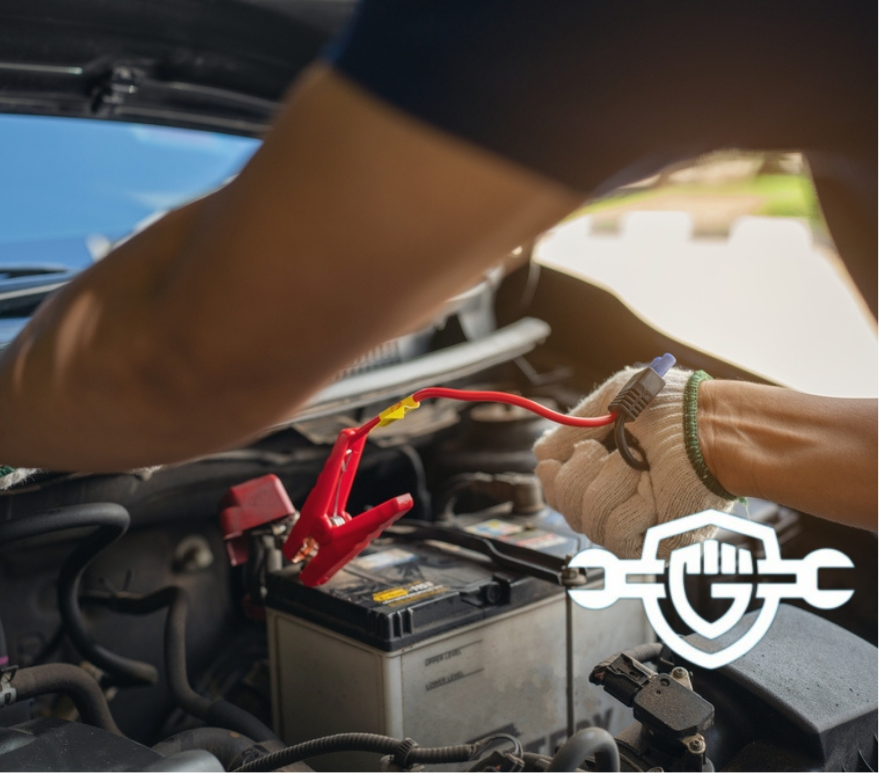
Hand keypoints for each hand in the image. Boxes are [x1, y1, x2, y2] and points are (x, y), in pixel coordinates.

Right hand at [534, 368, 735, 557]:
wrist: (713, 426)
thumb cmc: (677, 408)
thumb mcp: (611, 403)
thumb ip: (571, 428)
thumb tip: (542, 454)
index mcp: (602, 468)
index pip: (554, 488)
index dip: (556, 473)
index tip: (576, 452)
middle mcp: (612, 498)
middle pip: (562, 505)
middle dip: (582, 473)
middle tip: (615, 454)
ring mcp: (631, 522)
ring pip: (585, 519)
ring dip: (611, 484)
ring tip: (640, 468)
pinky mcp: (651, 542)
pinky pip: (614, 533)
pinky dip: (630, 506)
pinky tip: (650, 492)